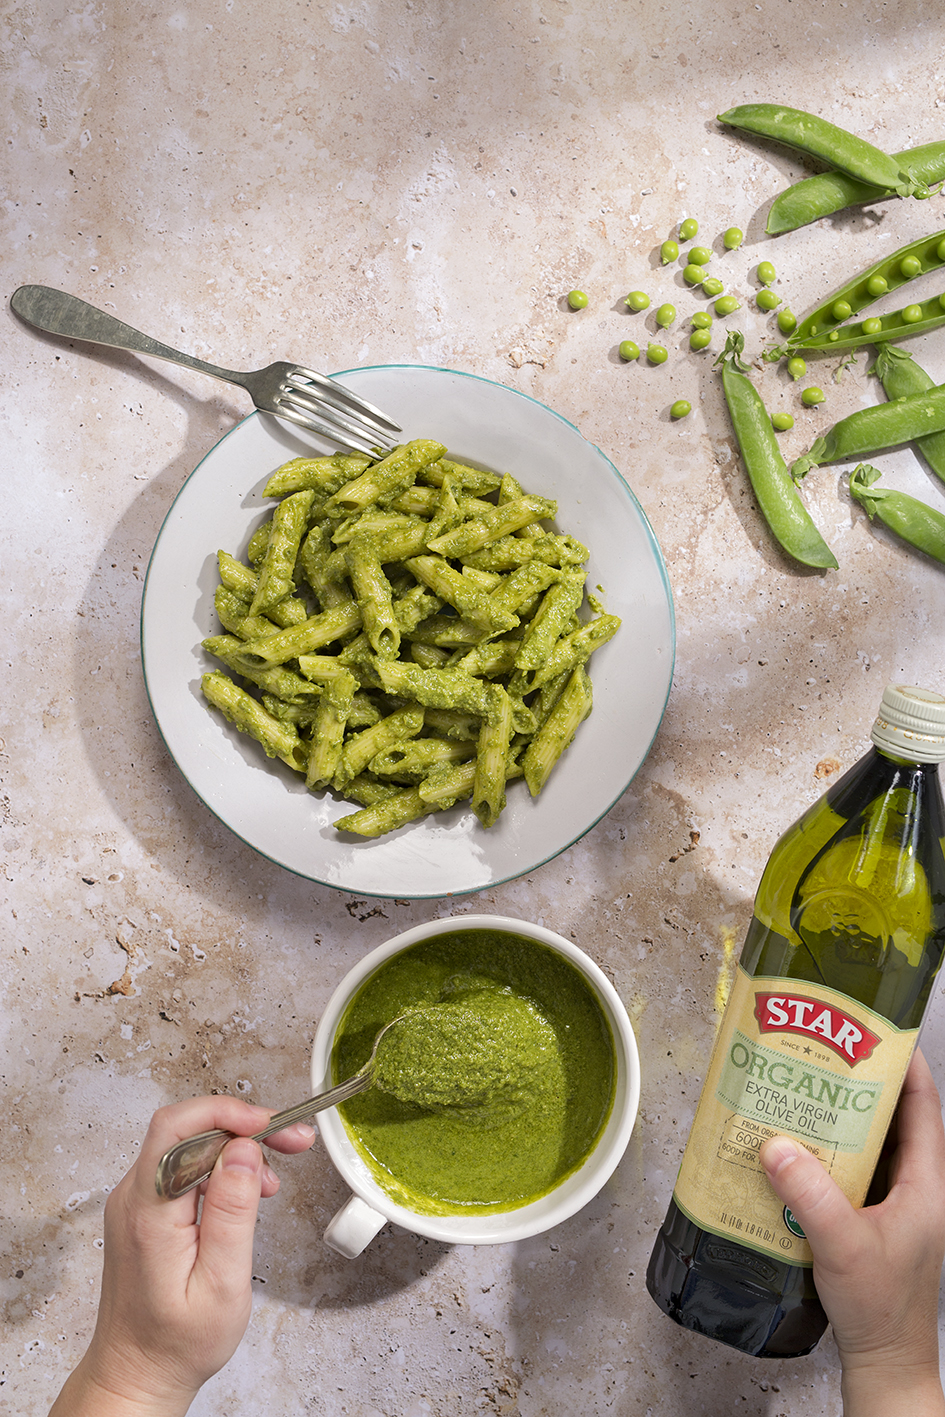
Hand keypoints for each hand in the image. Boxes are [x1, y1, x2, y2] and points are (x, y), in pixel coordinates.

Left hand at [49, 1095, 316, 1416]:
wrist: (137, 1374)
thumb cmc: (177, 1343)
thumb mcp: (222, 1284)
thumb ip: (232, 1212)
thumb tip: (243, 1151)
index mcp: (149, 1212)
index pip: (178, 1128)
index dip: (228, 1114)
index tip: (271, 1126)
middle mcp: (134, 1197)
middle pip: (186, 1127)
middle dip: (242, 1125)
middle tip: (291, 1141)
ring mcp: (136, 1202)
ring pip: (188, 1144)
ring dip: (236, 1147)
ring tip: (276, 1177)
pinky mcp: (145, 1210)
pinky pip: (184, 1167)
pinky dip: (221, 1167)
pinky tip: (248, 1191)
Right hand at [760, 1049, 944, 1416]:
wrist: (883, 1360)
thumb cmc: (881, 1311)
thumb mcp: (844, 1245)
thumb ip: (810, 1194)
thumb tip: (777, 1145)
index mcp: (928, 1186)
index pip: (924, 1109)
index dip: (905, 1067)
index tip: (877, 1033)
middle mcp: (915, 1190)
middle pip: (893, 1120)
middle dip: (860, 1086)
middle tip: (823, 1057)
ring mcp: (895, 1207)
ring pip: (870, 1146)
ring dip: (840, 1121)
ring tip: (802, 1096)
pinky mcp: (872, 1221)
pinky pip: (851, 1173)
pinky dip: (826, 1155)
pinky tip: (794, 1152)